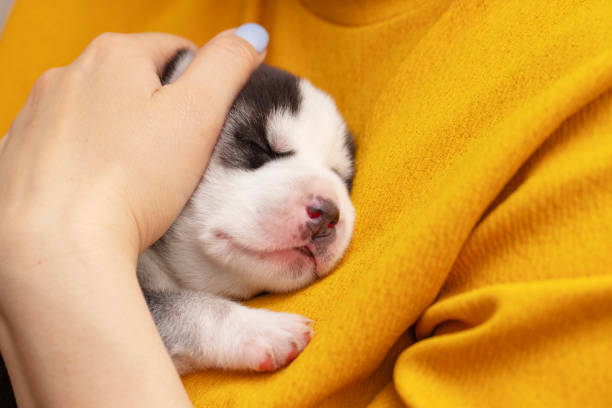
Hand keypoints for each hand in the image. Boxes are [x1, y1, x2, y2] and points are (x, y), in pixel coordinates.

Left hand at [0, 26, 267, 407]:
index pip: (176, 50)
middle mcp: (67, 73)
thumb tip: (249, 35)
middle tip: (178, 155)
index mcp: (115, 55)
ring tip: (138, 176)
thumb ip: (228, 64)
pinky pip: (66, 143)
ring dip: (120, 131)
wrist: (59, 245)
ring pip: (98, 111)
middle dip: (160, 108)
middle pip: (134, 79)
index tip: (206, 125)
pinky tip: (99, 186)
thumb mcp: (199, 113)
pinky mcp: (19, 151)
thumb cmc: (132, 181)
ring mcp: (38, 112)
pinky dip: (86, 157)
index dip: (201, 85)